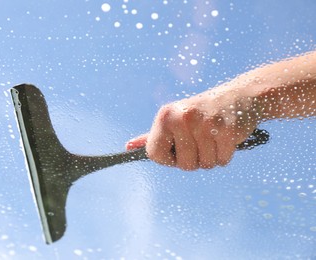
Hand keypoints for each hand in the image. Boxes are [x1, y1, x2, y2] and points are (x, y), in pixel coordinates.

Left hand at [126, 87, 260, 169]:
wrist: (239, 96)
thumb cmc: (200, 113)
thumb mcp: (173, 119)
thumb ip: (152, 136)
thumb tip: (128, 147)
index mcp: (166, 116)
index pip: (154, 154)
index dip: (168, 158)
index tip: (178, 147)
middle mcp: (182, 118)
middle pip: (184, 165)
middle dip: (195, 158)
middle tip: (201, 138)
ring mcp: (205, 124)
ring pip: (205, 165)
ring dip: (212, 156)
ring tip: (214, 136)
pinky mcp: (227, 131)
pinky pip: (223, 161)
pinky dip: (226, 154)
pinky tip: (226, 137)